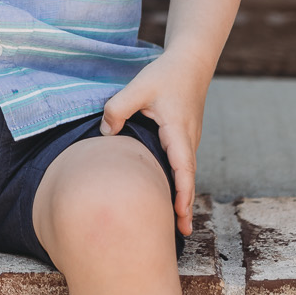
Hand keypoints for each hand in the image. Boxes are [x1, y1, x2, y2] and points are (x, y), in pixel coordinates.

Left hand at [99, 50, 210, 237]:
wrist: (191, 62)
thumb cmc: (165, 74)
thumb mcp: (138, 88)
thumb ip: (117, 109)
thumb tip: (104, 133)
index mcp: (178, 131)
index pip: (183, 168)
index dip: (182, 192)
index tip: (179, 213)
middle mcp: (188, 140)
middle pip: (188, 178)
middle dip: (185, 205)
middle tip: (182, 233)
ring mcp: (188, 139)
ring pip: (185, 172)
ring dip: (182, 195)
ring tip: (176, 222)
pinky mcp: (184, 137)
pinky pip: (182, 164)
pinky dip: (179, 181)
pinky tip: (170, 194)